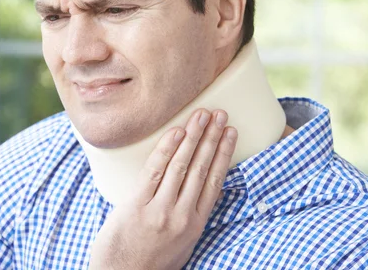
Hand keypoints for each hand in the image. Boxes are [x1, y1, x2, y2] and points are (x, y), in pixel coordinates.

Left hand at [88, 109, 237, 269]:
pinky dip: (166, 149)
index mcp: (196, 223)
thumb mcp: (183, 243)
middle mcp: (182, 215)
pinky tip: (176, 132)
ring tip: (201, 115)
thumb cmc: (151, 260)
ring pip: (181, 165)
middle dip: (211, 137)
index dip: (224, 153)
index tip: (231, 132)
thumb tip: (200, 188)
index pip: (215, 180)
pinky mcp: (136, 205)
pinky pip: (154, 171)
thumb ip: (191, 216)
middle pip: (201, 167)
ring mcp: (159, 210)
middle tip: (219, 113)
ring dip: (193, 136)